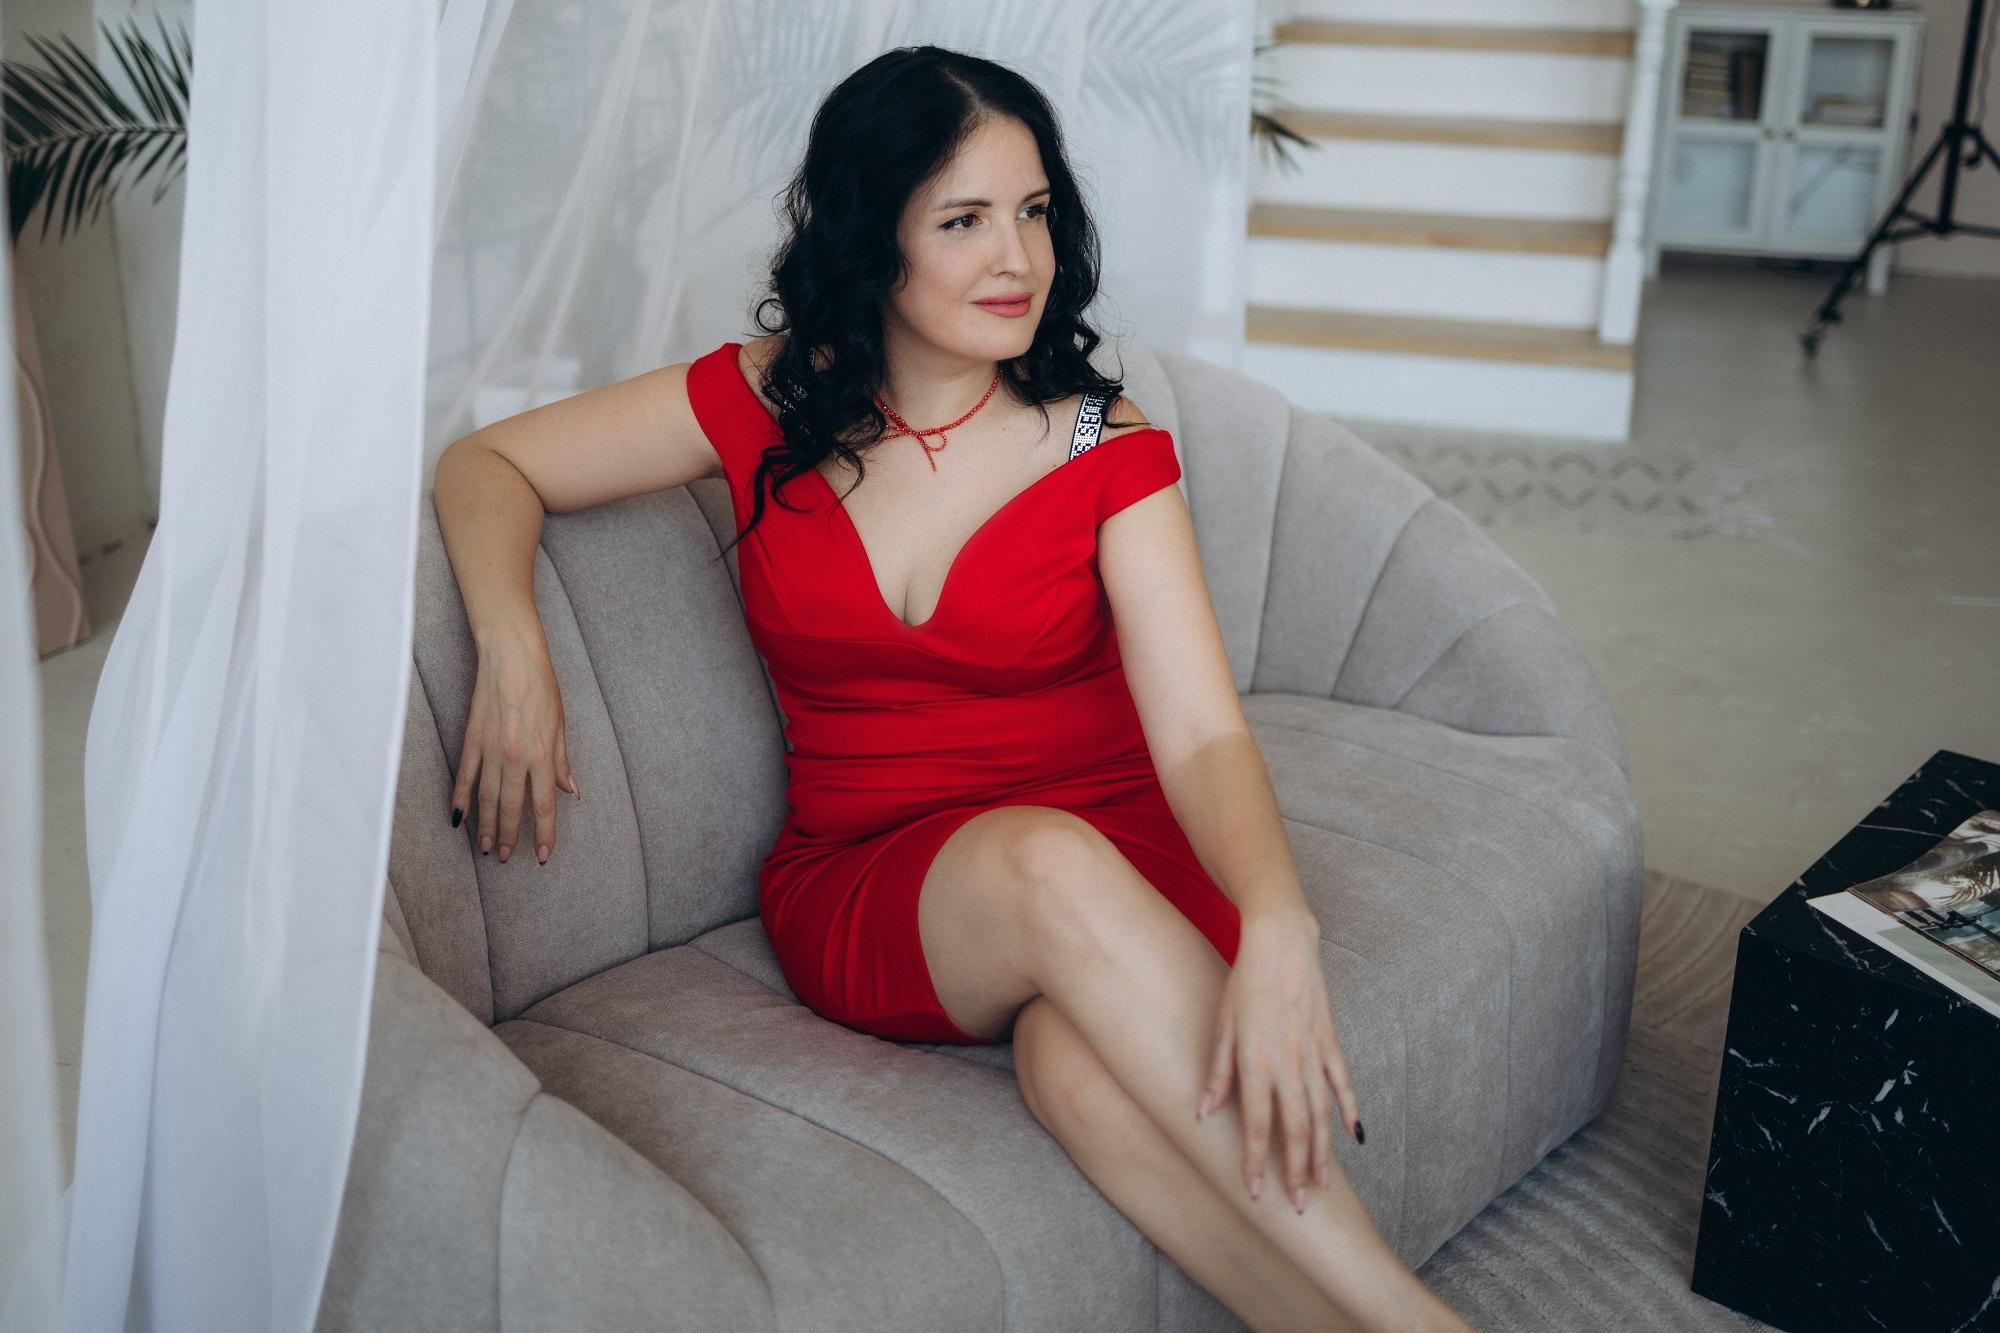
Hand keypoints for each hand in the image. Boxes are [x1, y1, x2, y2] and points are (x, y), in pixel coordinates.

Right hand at [451, 618, 579, 863]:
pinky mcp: (471, 740)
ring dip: (485, 826)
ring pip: (486, 799)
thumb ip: (562, 762)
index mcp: (542, 755)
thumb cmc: (542, 687)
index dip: (543, 833)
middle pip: (511, 808)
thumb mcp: (561, 724)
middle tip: (505, 858)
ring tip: (484, 848)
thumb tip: (571, 791)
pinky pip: (465, 777)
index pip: (544, 805)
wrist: (511, 657)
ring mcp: (490, 750)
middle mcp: (516, 757)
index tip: (541, 855)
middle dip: (509, 836)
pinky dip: (461, 799)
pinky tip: (459, 818)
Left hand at [1194, 908, 1361, 1210]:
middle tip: (1297, 1205)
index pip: (1257, 1125)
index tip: (1256, 1192)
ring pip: (1321, 1114)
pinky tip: (1355, 1138)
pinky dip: (1350, 1111)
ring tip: (1320, 1184)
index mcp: (1256, 1062)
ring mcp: (1314, 1053)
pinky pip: (1342, 1083)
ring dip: (1321, 1152)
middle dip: (1294, 1171)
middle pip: (1294, 1129)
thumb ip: (1217, 1073)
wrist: (1281, 944)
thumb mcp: (1222, 1026)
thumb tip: (1203, 1113)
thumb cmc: (1243, 983)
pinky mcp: (1331, 1041)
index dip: (1256, 1162)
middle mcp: (1288, 1064)